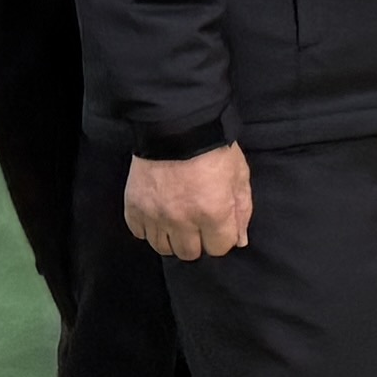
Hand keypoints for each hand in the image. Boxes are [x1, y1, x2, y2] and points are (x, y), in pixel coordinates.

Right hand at [124, 141, 252, 258]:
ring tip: (176, 218)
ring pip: (163, 248)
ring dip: (172, 237)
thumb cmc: (212, 147)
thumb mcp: (238, 175)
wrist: (175, 122)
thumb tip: (239, 240)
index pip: (218, 248)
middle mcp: (182, 220)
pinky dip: (148, 227)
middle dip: (197, 240)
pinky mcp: (134, 206)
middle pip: (189, 253)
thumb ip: (241, 210)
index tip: (217, 222)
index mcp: (213, 212)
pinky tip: (157, 212)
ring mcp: (155, 215)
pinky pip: (140, 233)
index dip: (220, 236)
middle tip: (196, 219)